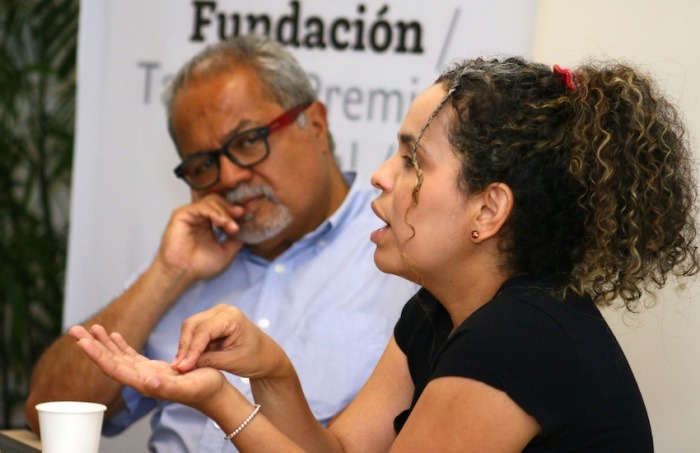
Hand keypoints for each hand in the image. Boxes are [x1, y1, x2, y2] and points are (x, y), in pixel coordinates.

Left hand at [69, 325, 226, 411]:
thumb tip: (147, 381)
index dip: (97, 355)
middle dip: (91, 345)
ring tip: (89, 327)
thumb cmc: (205, 390)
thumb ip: (167, 386)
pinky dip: (120, 345)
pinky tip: (113, 336)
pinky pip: (131, 356)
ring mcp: (145, 374)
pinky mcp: (153, 369)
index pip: (114, 368)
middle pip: (109, 361)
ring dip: (102, 342)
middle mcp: (140, 379)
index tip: (82, 341)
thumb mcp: (189, 387)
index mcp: (145, 383)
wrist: (215, 394)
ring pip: (118, 356)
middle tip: (74, 329)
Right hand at [157, 194, 244, 284]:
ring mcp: (191, 214)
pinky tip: (221, 222)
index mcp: (209, 223)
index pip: (225, 209)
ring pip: (211, 202)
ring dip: (224, 212)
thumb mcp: (226, 252)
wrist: (183, 273)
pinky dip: (213, 212)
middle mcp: (200, 217)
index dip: (237, 209)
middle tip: (242, 214)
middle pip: (219, 201)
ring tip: (231, 226)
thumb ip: (236, 240)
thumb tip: (248, 230)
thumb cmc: (200, 265)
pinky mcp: (182, 214)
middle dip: (232, 208)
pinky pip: (200, 207)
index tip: (250, 211)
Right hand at [171, 304, 289, 379]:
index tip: (181, 368)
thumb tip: (183, 365)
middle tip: (177, 369)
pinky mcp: (212, 322)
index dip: (191, 349)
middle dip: (184, 347)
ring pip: (191, 328)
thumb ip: (207, 361)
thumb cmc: (254, 358)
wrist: (266, 356)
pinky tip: (186, 361)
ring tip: (180, 367)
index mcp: (232, 316)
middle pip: (193, 325)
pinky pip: (195, 332)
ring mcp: (216, 314)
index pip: (204, 330)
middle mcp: (222, 310)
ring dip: (185, 347)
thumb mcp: (231, 362)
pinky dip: (190, 346)